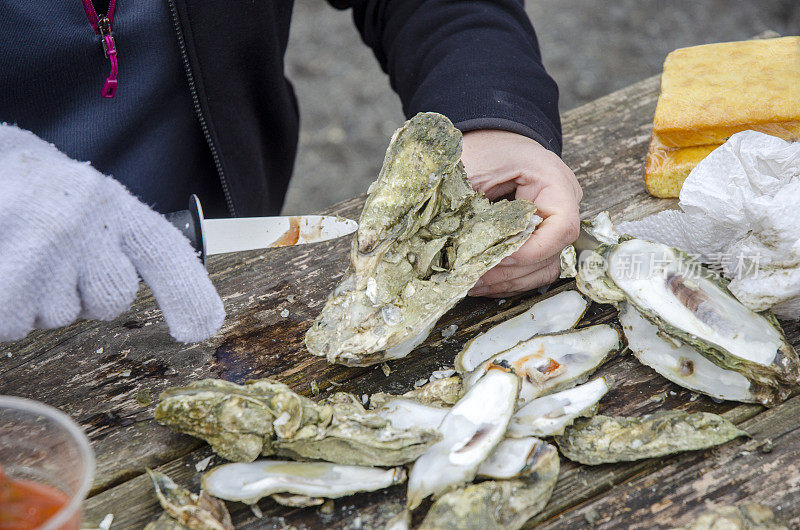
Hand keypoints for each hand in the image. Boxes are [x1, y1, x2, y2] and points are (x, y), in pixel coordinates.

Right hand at [0, 125, 224, 341]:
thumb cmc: (22, 184)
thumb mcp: (80, 194)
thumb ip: (116, 236)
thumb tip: (157, 296)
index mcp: (110, 202)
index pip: (165, 253)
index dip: (189, 295)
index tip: (201, 327)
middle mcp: (84, 225)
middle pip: (112, 301)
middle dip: (83, 294)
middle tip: (49, 258)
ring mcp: (42, 252)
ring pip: (57, 317)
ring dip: (35, 300)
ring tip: (15, 254)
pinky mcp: (7, 280)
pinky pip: (14, 325)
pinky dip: (4, 310)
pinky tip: (1, 271)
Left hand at [461, 129, 581, 296]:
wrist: (491, 137)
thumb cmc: (484, 146)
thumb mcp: (472, 166)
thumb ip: (467, 200)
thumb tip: (451, 243)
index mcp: (554, 182)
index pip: (562, 227)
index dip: (533, 249)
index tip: (500, 255)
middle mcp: (562, 205)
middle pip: (551, 253)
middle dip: (510, 270)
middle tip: (473, 276)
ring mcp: (553, 224)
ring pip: (543, 267)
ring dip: (508, 280)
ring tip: (473, 283)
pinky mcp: (539, 237)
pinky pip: (532, 267)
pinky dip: (508, 278)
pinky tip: (481, 282)